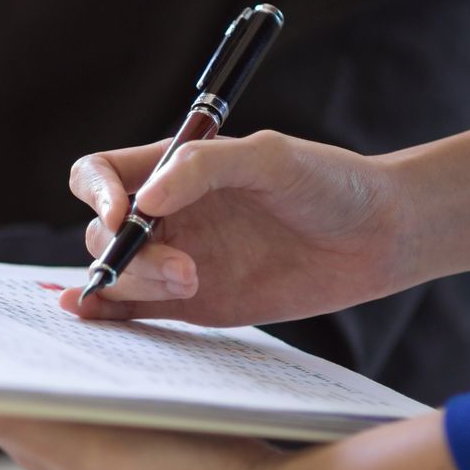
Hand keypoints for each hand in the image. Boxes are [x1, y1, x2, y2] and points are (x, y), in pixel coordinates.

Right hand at [64, 130, 414, 325]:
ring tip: (192, 284)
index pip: (100, 174)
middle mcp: (167, 213)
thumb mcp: (270, 158)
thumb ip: (203, 167)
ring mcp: (176, 258)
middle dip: (129, 253)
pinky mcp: (191, 302)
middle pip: (102, 232)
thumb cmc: (330, 183)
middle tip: (182, 270)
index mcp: (174, 168)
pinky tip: (91, 312)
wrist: (378, 237)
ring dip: (133, 282)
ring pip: (117, 272)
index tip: (122, 219)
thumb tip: (143, 202)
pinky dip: (108, 312)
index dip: (97, 195)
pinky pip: (136, 309)